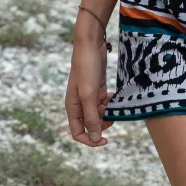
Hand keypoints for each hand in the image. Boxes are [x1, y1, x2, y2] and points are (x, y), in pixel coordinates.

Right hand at [65, 26, 110, 145]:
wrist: (91, 45)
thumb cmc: (86, 68)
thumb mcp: (89, 95)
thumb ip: (91, 117)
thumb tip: (95, 139)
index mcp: (73, 108)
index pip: (78, 133)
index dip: (90, 140)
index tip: (105, 140)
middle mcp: (79, 104)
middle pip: (91, 125)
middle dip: (102, 123)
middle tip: (111, 114)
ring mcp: (88, 97)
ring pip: (99, 114)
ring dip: (107, 111)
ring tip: (111, 100)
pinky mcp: (97, 89)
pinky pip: (104, 103)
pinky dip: (109, 102)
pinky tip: (112, 94)